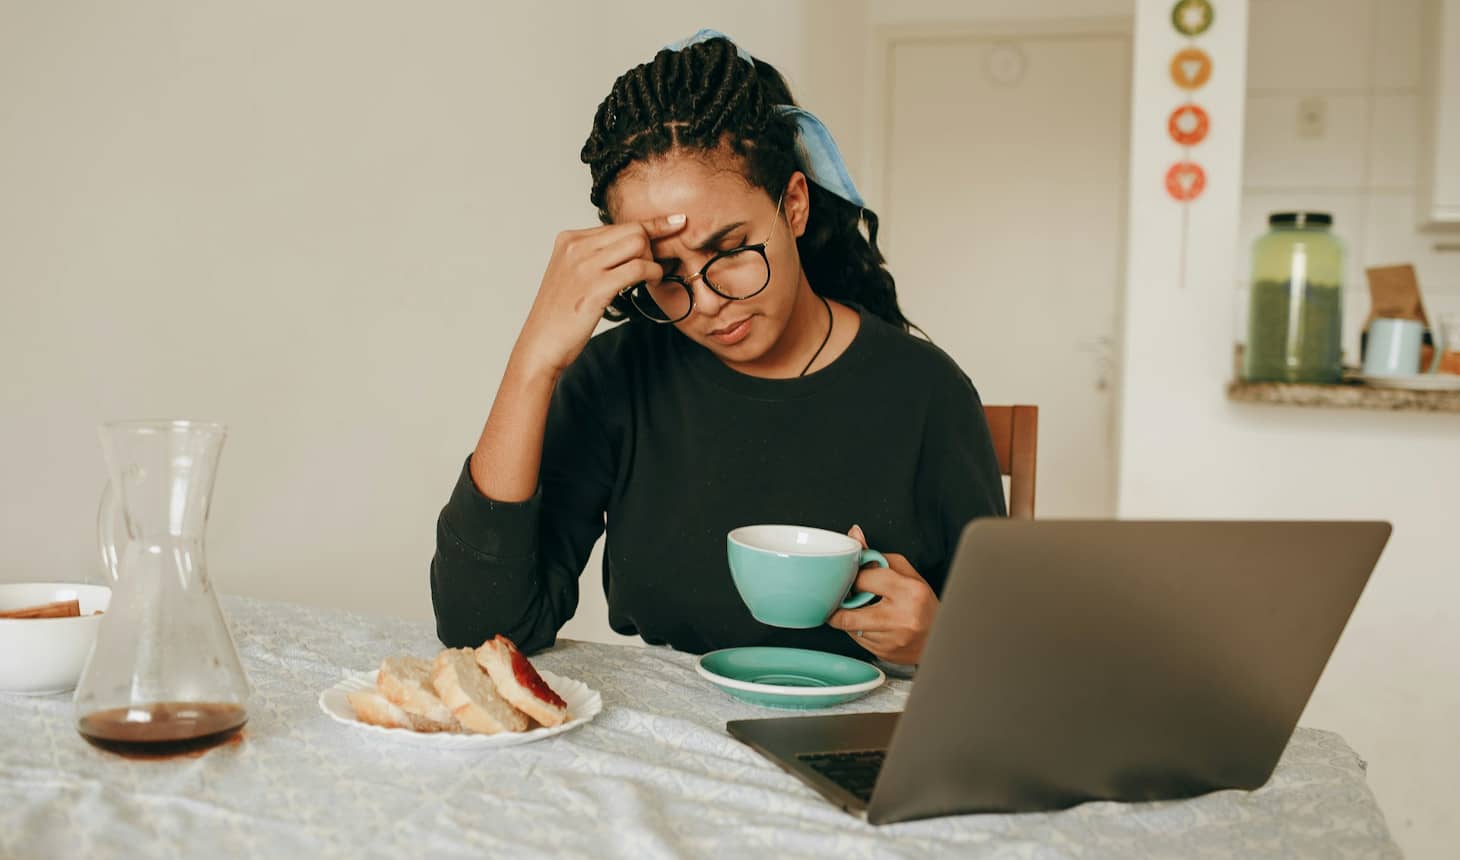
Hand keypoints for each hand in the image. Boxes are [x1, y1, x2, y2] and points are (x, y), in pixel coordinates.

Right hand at [513, 213, 687, 374]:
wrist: (540, 344)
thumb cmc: (559, 315)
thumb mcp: (570, 274)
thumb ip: (593, 256)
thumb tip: (629, 246)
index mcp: (569, 239)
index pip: (619, 224)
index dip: (651, 226)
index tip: (676, 221)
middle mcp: (576, 247)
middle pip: (632, 229)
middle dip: (652, 246)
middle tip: (653, 267)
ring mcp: (585, 265)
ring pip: (638, 243)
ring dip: (654, 260)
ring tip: (652, 277)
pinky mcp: (597, 286)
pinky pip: (639, 267)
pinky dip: (653, 272)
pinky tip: (652, 282)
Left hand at [827, 525, 937, 664]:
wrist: (940, 636)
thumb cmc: (922, 602)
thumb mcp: (905, 573)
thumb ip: (877, 556)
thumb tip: (853, 535)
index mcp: (910, 591)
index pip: (863, 580)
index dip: (852, 578)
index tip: (852, 578)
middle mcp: (902, 617)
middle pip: (847, 615)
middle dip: (838, 606)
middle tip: (841, 599)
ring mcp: (894, 639)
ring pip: (851, 629)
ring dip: (850, 619)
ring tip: (865, 611)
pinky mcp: (886, 653)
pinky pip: (859, 641)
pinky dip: (859, 632)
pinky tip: (873, 625)